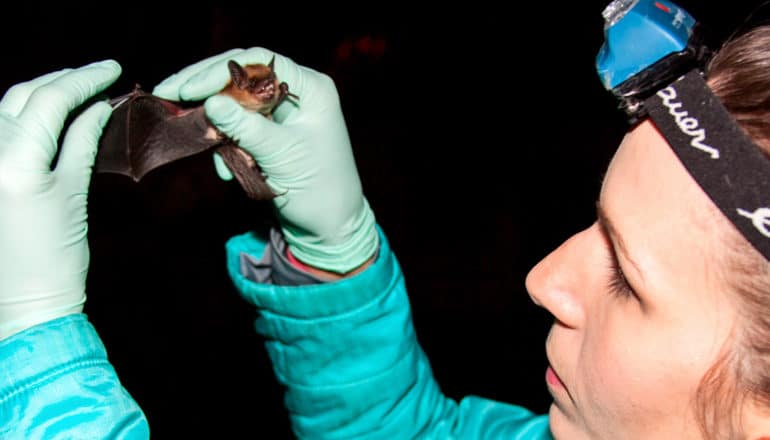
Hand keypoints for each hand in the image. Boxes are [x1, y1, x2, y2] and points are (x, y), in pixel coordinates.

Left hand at [0, 60, 120, 337]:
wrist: (24, 302)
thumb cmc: (55, 258)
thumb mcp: (73, 195)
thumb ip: (83, 141)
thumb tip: (99, 106)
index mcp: (13, 162)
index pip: (49, 101)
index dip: (83, 79)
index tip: (111, 68)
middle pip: (23, 96)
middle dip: (63, 80)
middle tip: (99, 75)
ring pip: (7, 108)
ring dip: (42, 93)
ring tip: (77, 88)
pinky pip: (1, 129)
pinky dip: (26, 115)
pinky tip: (50, 113)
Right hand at [154, 48, 377, 273]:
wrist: (330, 226)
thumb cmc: (319, 188)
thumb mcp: (281, 155)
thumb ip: (246, 128)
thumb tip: (210, 102)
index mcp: (310, 88)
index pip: (259, 62)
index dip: (219, 70)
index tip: (188, 88)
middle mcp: (296, 93)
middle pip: (242, 76)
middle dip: (205, 88)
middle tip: (166, 92)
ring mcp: (281, 114)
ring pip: (235, 103)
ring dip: (214, 122)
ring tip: (192, 133)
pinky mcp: (269, 135)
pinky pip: (238, 128)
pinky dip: (226, 145)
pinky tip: (224, 169)